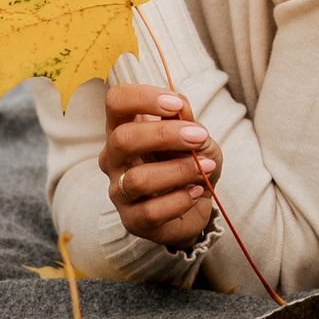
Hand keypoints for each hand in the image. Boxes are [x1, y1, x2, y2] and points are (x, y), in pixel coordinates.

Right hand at [99, 83, 219, 248]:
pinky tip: (196, 192)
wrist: (195, 204)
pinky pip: (152, 212)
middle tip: (199, 136)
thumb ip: (186, 119)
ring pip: (138, 180)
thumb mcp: (195, 135)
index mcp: (124, 128)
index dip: (143, 97)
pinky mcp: (132, 220)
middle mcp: (113, 158)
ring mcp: (119, 191)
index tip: (176, 104)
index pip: (116, 102)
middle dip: (165, 134)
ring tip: (205, 168)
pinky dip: (181, 200)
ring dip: (179, 170)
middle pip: (123, 139)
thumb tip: (180, 106)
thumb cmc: (187, 161)